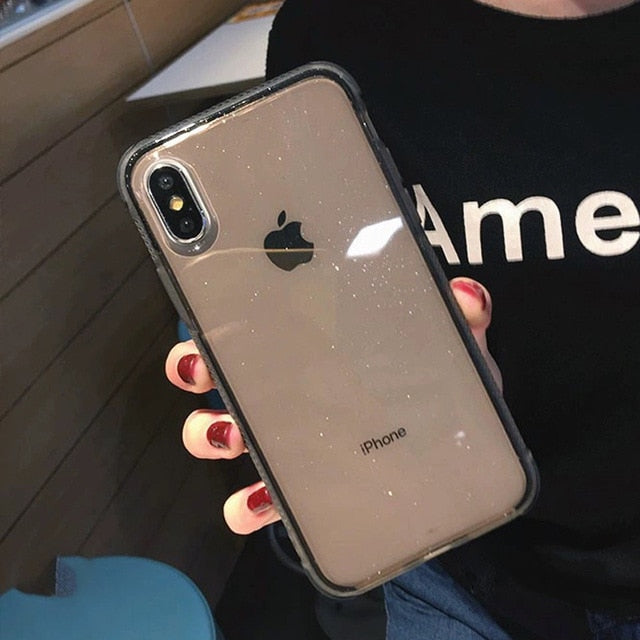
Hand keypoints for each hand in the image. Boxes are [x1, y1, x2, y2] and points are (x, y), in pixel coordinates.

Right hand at [165, 277, 499, 534]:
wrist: (453, 467)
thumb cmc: (440, 397)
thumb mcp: (453, 352)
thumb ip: (461, 320)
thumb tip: (467, 294)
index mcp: (316, 348)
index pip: (258, 319)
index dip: (221, 311)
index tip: (207, 304)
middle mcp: (287, 390)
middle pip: (218, 372)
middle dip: (194, 366)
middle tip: (203, 366)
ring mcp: (286, 441)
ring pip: (221, 432)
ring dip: (210, 430)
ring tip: (232, 431)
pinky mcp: (297, 492)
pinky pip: (255, 500)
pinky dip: (246, 503)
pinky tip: (259, 500)